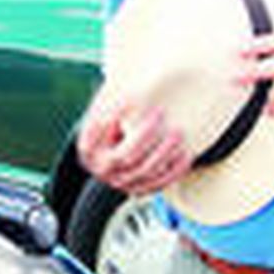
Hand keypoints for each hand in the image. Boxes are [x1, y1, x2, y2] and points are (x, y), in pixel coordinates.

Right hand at [76, 85, 192, 195]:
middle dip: (145, 136)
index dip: (122, 120)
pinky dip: (173, 171)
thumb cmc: (116, 114)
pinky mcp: (139, 189)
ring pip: (144, 172)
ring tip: (178, 133)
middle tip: (161, 115)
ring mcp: (120, 182)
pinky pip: (157, 184)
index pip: (103, 136)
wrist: (121, 138)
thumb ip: (115, 98)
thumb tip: (131, 84)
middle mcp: (101, 169)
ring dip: (163, 152)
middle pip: (124, 157)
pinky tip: (185, 155)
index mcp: (88, 148)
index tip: (146, 106)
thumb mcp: (110, 103)